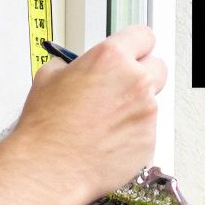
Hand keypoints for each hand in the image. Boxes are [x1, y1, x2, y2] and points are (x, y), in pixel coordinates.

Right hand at [7, 25, 167, 204]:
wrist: (50, 168)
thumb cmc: (47, 128)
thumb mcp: (48, 77)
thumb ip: (74, 65)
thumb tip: (77, 68)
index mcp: (112, 58)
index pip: (143, 36)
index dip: (136, 45)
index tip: (133, 52)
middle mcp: (135, 82)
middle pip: (157, 67)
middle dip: (141, 75)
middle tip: (119, 87)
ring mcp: (146, 113)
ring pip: (149, 102)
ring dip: (133, 108)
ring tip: (103, 123)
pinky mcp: (148, 141)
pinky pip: (146, 131)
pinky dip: (131, 135)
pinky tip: (106, 141)